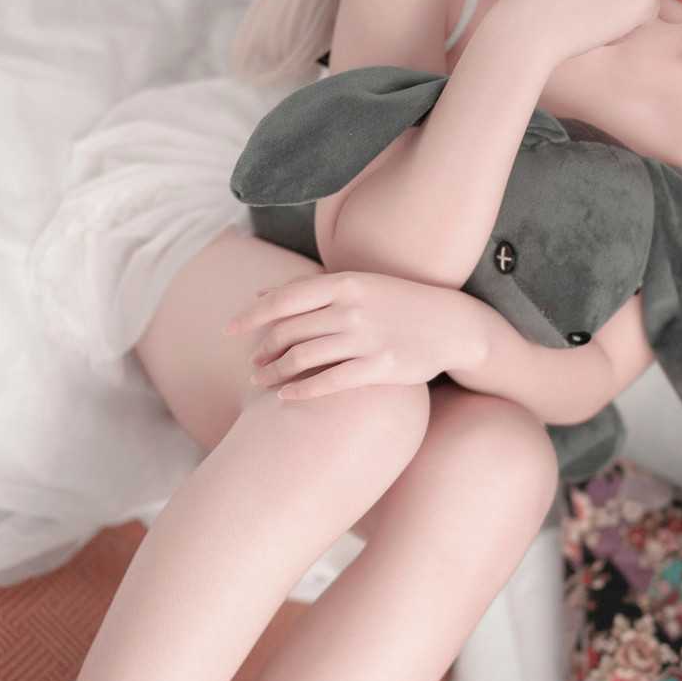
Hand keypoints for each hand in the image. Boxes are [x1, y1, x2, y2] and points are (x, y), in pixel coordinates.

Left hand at [222, 271, 487, 398]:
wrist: (452, 324)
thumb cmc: (398, 303)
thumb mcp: (357, 286)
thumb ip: (310, 290)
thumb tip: (260, 294)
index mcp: (344, 283)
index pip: (284, 299)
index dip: (251, 316)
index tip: (229, 331)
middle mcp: (352, 309)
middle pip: (289, 331)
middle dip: (262, 350)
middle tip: (252, 364)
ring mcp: (366, 339)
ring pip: (302, 358)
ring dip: (274, 372)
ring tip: (261, 381)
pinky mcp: (379, 367)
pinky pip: (328, 382)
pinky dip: (301, 391)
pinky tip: (286, 397)